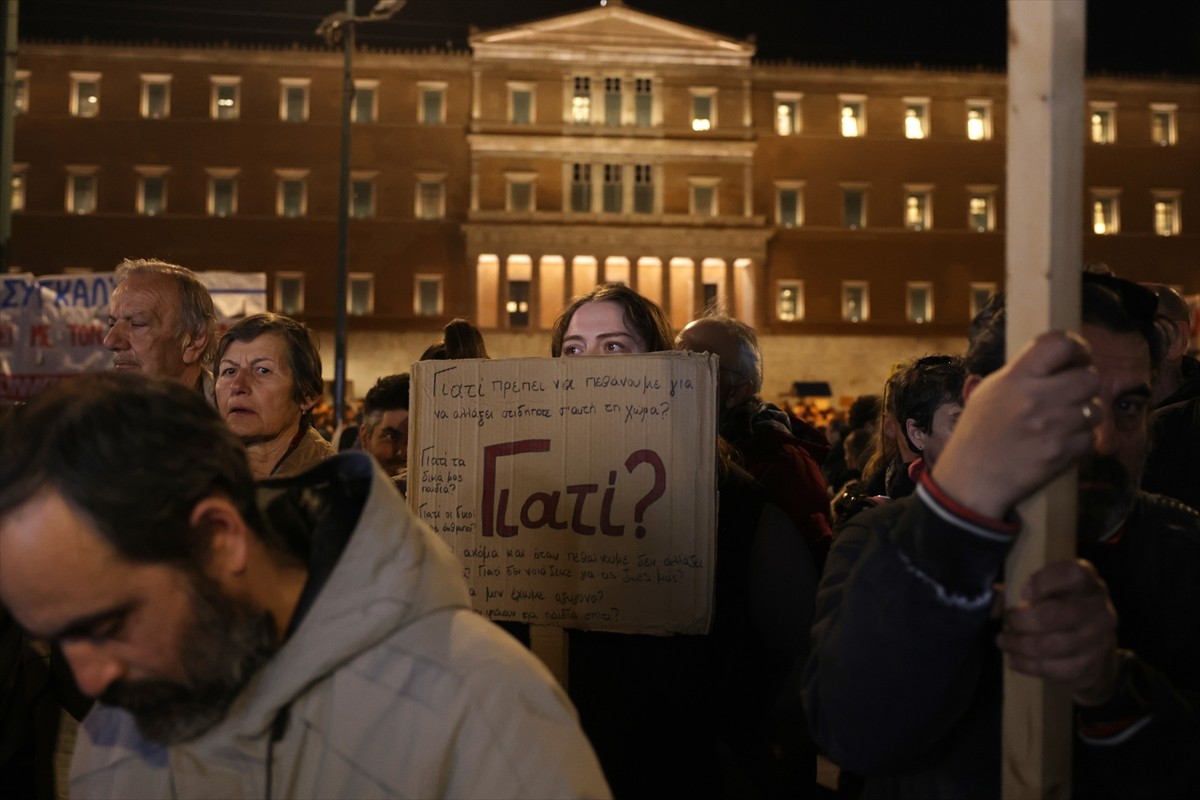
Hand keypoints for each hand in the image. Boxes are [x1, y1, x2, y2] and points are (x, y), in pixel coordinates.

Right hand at [932, 330, 1100, 517]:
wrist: (971, 479)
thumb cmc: (976, 432)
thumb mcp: (989, 392)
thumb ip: (1022, 373)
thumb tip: (1057, 362)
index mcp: (1016, 378)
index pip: (1060, 344)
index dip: (1076, 346)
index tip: (1077, 355)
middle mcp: (1038, 398)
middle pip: (1089, 377)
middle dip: (1084, 384)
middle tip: (1072, 392)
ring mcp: (1054, 427)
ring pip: (1095, 409)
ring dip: (1084, 413)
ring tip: (1064, 420)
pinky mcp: (1064, 453)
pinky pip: (1090, 438)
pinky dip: (1080, 439)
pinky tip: (1061, 441)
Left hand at [997, 559, 1119, 705]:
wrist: (1098, 649)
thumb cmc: (1063, 608)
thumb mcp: (1051, 590)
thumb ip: (1024, 589)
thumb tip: (997, 602)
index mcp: (1087, 581)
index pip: (1072, 575)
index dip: (1044, 581)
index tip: (1023, 592)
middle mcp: (1099, 608)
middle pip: (1053, 615)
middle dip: (1021, 621)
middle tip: (1008, 622)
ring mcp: (1099, 639)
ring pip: (1051, 645)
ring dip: (1020, 645)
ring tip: (1003, 642)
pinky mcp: (1092, 666)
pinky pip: (1055, 669)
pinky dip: (1028, 666)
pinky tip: (1014, 660)